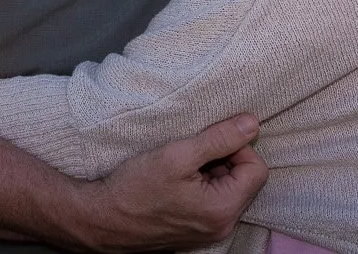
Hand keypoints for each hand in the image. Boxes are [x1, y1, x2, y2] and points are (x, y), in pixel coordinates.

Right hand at [60, 114, 267, 251]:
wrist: (101, 219)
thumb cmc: (135, 188)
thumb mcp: (178, 154)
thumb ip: (220, 138)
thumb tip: (252, 123)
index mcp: (223, 210)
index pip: (256, 168)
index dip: (237, 147)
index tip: (209, 142)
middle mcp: (222, 226)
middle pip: (245, 180)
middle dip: (223, 160)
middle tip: (192, 154)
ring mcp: (209, 232)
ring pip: (229, 189)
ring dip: (211, 171)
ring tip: (181, 168)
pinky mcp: (196, 232)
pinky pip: (213, 201)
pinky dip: (201, 185)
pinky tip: (177, 181)